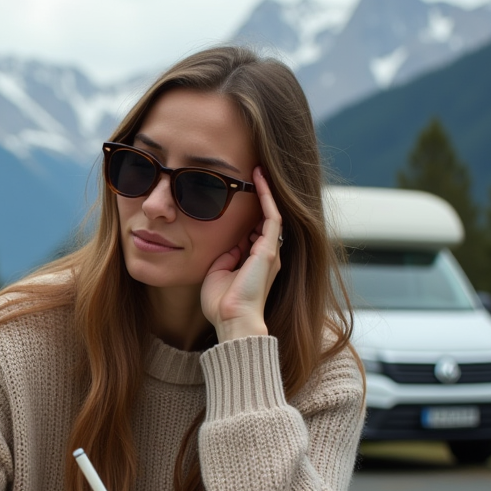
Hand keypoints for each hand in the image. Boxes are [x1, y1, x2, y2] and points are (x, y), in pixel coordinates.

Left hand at [200, 166, 282, 341]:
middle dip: (260, 197)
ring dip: (266, 192)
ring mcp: (270, 252)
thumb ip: (226, 256)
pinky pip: (271, 216)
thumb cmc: (222, 304)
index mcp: (255, 262)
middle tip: (251, 172)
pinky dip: (266, 196)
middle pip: (265, 219)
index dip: (249, 211)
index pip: (254, 230)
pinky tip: (259, 178)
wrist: (232, 320)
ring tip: (258, 170)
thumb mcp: (219, 272)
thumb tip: (229, 243)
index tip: (239, 192)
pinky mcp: (269, 250)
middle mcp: (267, 255)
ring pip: (271, 214)